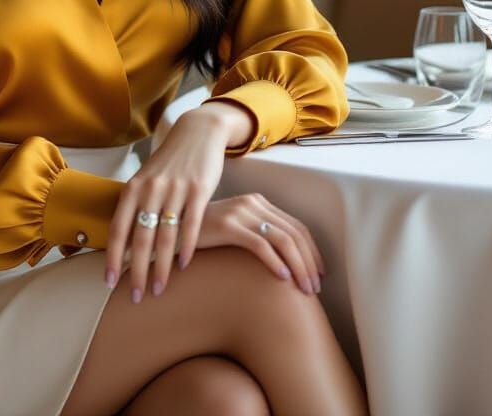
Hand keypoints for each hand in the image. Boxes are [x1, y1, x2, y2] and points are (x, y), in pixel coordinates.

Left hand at [104, 108, 229, 302]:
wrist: (197, 132)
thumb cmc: (169, 163)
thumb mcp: (147, 180)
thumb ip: (136, 207)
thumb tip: (123, 243)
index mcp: (133, 187)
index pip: (119, 228)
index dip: (113, 256)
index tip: (109, 282)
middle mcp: (151, 188)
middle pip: (141, 238)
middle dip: (137, 271)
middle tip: (136, 296)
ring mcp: (175, 188)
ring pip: (165, 236)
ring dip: (161, 267)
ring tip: (159, 289)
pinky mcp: (199, 189)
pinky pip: (191, 224)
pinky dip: (186, 247)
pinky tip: (184, 265)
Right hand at [197, 192, 325, 295]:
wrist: (171, 230)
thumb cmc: (205, 237)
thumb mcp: (236, 231)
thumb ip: (259, 236)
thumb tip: (288, 263)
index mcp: (258, 202)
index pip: (296, 226)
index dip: (313, 251)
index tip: (320, 274)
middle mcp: (252, 203)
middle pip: (293, 233)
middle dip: (309, 263)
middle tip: (315, 288)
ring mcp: (240, 212)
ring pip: (282, 239)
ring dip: (298, 267)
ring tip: (304, 289)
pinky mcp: (227, 225)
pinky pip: (260, 244)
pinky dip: (276, 262)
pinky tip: (283, 279)